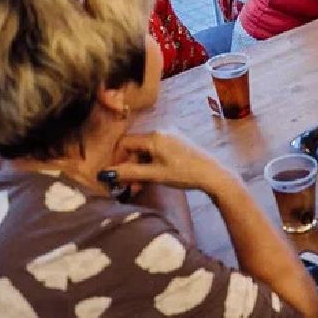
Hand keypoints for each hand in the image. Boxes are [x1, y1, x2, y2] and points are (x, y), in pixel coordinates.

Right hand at [104, 131, 231, 195]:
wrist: (212, 174)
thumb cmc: (183, 173)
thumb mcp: (154, 175)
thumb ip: (129, 173)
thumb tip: (105, 174)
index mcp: (154, 136)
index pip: (124, 143)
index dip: (116, 159)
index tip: (115, 176)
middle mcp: (161, 130)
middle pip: (135, 147)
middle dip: (129, 166)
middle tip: (128, 186)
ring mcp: (170, 135)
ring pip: (146, 150)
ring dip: (140, 167)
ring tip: (140, 186)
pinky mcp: (177, 141)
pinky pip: (156, 149)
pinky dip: (150, 163)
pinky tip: (152, 176)